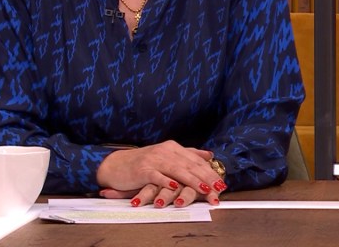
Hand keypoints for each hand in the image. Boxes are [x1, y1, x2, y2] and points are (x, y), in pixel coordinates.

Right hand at [96, 141, 226, 206]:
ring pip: (177, 170)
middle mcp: (165, 151)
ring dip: (192, 181)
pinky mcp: (143, 170)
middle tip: (218, 188)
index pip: (196, 161)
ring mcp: (154, 160)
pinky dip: (166, 181)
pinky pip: (157, 176)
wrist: (117, 165)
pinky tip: (175, 186)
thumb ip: (188, 154)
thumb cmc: (144, 163)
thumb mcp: (168, 156)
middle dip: (206, 178)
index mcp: (173, 148)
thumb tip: (210, 155)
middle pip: (190, 165)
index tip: (221, 183)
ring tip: (204, 189)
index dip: (210, 172)